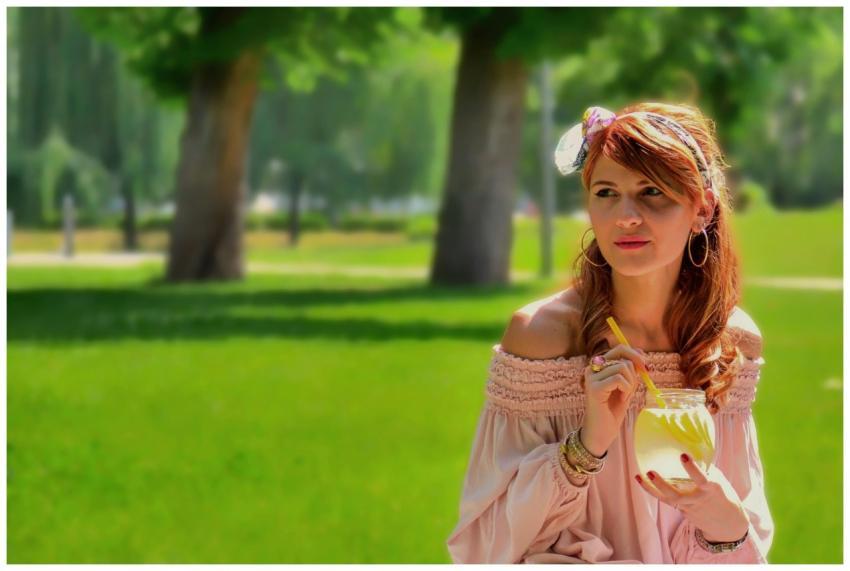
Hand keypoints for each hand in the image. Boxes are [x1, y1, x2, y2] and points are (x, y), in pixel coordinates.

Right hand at [581, 344, 647, 456]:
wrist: (602, 432)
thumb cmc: (612, 410)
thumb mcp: (626, 386)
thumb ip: (631, 370)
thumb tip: (640, 351)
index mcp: (599, 366)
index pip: (619, 349)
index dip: (635, 354)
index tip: (646, 366)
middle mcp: (592, 369)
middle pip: (621, 355)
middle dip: (635, 371)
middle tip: (634, 387)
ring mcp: (591, 378)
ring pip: (622, 367)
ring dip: (630, 383)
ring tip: (625, 396)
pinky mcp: (594, 388)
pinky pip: (619, 379)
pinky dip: (626, 389)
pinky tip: (622, 399)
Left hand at [635, 453, 749, 542]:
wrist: (728, 524)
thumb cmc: (724, 495)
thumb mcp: (719, 480)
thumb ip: (706, 467)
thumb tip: (691, 447)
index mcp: (712, 489)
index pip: (702, 479)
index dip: (692, 468)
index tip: (683, 455)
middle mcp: (698, 499)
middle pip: (677, 495)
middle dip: (663, 485)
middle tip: (650, 472)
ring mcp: (689, 507)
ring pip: (668, 499)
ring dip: (652, 488)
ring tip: (640, 476)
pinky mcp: (682, 511)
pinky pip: (666, 501)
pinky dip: (653, 491)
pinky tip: (641, 480)